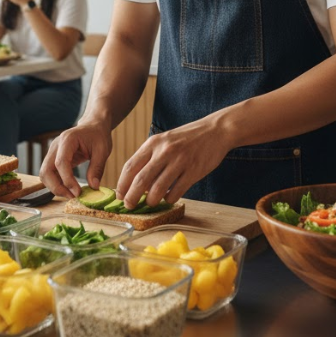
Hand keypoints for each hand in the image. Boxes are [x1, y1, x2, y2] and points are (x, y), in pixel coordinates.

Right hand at [40, 122, 112, 198]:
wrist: (93, 126)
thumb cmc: (98, 135)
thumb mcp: (102, 150)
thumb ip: (97, 168)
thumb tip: (93, 187)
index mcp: (67, 140)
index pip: (61, 162)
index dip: (67, 180)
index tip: (78, 192)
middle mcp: (56, 146)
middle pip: (46, 170)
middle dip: (56, 187)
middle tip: (72, 196)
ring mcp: (53, 152)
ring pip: (45, 174)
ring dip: (55, 187)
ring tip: (71, 194)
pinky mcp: (54, 159)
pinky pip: (50, 174)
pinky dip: (57, 184)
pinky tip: (69, 189)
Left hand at [116, 120, 231, 208]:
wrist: (215, 130)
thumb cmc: (186, 138)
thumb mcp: (164, 141)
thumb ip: (150, 157)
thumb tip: (134, 182)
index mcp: (153, 143)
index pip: (130, 166)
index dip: (122, 184)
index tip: (119, 195)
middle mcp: (164, 151)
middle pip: (140, 180)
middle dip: (131, 197)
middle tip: (129, 206)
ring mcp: (179, 161)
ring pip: (157, 189)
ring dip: (150, 201)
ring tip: (150, 202)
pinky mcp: (193, 171)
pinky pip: (175, 192)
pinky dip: (169, 199)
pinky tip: (168, 197)